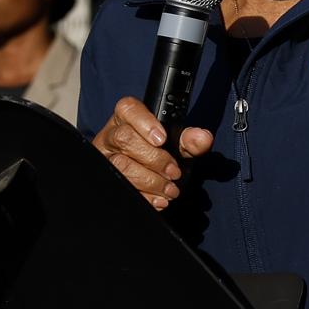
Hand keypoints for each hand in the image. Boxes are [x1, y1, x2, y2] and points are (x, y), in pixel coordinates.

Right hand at [92, 97, 214, 209]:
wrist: (147, 177)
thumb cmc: (159, 154)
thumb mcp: (175, 145)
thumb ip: (189, 140)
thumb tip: (203, 138)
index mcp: (127, 118)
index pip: (128, 108)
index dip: (144, 122)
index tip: (162, 140)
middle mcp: (111, 135)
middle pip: (124, 139)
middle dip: (153, 159)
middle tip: (173, 172)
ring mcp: (105, 157)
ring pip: (120, 165)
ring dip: (150, 181)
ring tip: (170, 190)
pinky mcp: (107, 178)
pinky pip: (120, 187)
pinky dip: (144, 197)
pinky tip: (158, 199)